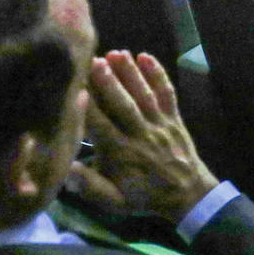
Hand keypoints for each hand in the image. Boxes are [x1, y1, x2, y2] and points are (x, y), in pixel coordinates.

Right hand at [69, 51, 218, 223]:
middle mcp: (140, 134)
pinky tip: (147, 57)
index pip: (101, 126)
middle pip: (124, 105)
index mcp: (121, 154)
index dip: (88, 107)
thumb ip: (90, 186)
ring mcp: (160, 124)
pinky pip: (167, 94)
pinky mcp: (175, 117)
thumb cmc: (144, 196)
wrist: (187, 195)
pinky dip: (159, 75)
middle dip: (109, 83)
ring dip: (131, 73)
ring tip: (116, 53)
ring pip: (144, 96)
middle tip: (94, 61)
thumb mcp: (113, 201)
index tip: (74, 88)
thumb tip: (66, 168)